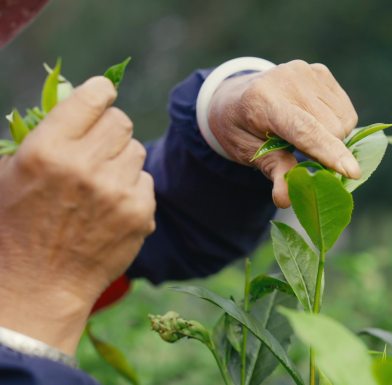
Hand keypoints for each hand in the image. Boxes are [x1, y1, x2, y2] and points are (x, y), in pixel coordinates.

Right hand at [0, 77, 155, 353]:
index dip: (100, 93)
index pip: (92, 97)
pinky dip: (131, 187)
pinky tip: (109, 206)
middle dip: (109, 128)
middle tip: (97, 145)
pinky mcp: (140, 212)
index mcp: (47, 150)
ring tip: (98, 182)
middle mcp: (85, 166)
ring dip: (120, 159)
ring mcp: (117, 191)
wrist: (39, 285)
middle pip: (121, 121)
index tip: (101, 96)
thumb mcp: (7, 173)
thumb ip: (39, 134)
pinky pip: (145, 180)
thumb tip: (73, 99)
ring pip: (136, 149)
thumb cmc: (15, 226)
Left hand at [208, 60, 359, 207]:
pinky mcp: (320, 71)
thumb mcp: (248, 153)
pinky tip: (315, 121)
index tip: (352, 172)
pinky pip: (346, 110)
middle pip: (331, 129)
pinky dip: (337, 124)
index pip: (304, 129)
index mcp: (262, 101)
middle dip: (327, 151)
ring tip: (307, 136)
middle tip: (305, 156)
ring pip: (344, 121)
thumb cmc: (242, 129)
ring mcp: (305, 71)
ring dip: (334, 138)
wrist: (235, 95)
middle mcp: (286, 80)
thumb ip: (272, 171)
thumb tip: (286, 199)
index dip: (328, 152)